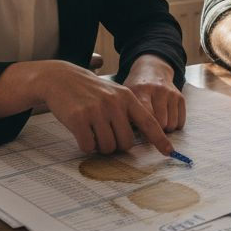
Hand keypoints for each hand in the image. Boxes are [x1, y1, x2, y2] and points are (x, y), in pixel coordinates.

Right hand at [35, 61, 174, 155]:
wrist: (61, 78)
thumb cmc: (90, 91)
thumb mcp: (114, 94)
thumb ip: (127, 113)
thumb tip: (136, 141)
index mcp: (127, 98)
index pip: (148, 122)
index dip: (159, 139)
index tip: (169, 152)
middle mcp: (114, 104)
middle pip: (126, 143)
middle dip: (116, 146)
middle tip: (106, 136)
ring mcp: (96, 110)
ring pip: (107, 147)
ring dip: (100, 146)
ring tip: (93, 132)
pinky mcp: (79, 118)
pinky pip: (89, 146)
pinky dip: (86, 146)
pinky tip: (81, 133)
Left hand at [123, 54, 186, 131]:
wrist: (152, 70)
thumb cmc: (136, 88)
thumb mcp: (127, 96)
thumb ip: (127, 114)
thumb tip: (130, 138)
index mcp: (141, 90)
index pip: (147, 116)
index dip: (145, 131)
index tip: (142, 138)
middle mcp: (158, 90)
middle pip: (161, 123)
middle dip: (155, 131)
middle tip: (148, 128)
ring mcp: (171, 93)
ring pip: (172, 124)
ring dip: (165, 129)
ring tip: (157, 123)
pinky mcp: (180, 97)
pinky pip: (180, 122)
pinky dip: (174, 125)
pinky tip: (166, 119)